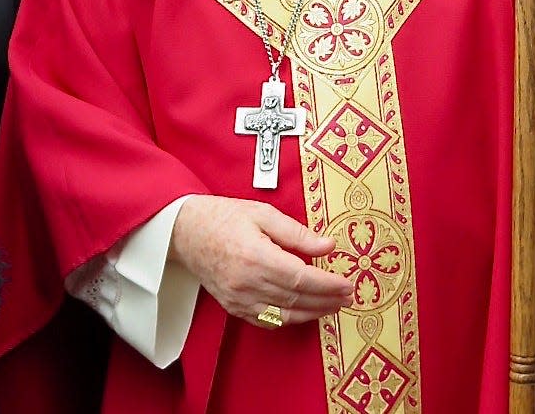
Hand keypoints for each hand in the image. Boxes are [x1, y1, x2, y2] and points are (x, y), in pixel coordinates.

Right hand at [169, 195, 352, 326]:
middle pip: (297, 298)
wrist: (186, 231)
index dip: (328, 284)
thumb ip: (297, 233)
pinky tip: (304, 310)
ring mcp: (239, 299)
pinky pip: (269, 320)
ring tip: (333, 305)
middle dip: (327, 299)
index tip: (347, 283)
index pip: (301, 277)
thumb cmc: (223, 217)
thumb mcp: (262, 214)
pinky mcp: (234, 307)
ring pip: (285, 314)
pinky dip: (290, 318)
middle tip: (348, 295)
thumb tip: (328, 245)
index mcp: (255, 256)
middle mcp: (247, 283)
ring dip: (313, 312)